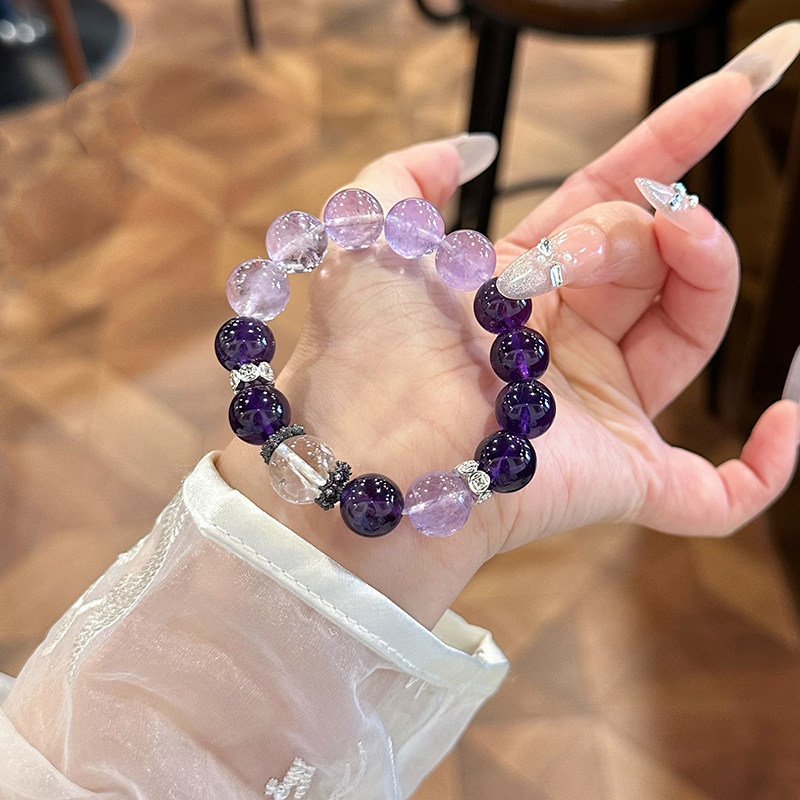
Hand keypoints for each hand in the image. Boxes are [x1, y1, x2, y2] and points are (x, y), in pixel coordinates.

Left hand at [218, 23, 799, 627]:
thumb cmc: (364, 345)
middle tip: (605, 227)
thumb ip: (408, 173)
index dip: (667, 146)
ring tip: (678, 232)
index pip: (609, 205)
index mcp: (515, 289)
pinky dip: (766, 466)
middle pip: (653, 258)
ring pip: (694, 330)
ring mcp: (598, 413)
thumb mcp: (370, 228)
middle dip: (648, 217)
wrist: (367, 450)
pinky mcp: (622, 481)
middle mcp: (562, 345)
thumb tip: (472, 150)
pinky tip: (783, 420)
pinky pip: (714, 492)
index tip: (732, 88)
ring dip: (707, 268)